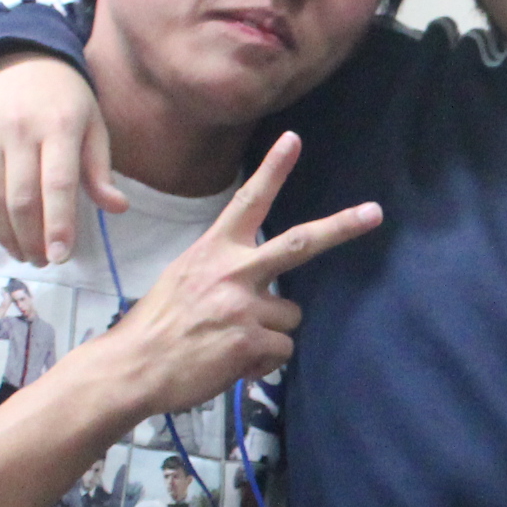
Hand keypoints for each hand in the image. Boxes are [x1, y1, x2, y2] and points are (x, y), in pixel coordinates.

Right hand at [0, 49, 118, 265]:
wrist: (14, 56)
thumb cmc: (63, 99)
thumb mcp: (92, 124)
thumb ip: (100, 169)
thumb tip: (118, 208)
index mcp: (60, 126)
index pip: (59, 184)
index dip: (59, 224)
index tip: (61, 256)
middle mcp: (19, 130)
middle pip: (21, 198)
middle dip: (32, 238)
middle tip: (43, 261)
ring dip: (5, 235)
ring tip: (22, 254)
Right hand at [85, 133, 381, 423]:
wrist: (132, 367)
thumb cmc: (157, 326)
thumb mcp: (183, 279)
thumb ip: (224, 271)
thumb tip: (261, 284)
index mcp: (212, 250)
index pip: (248, 202)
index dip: (273, 170)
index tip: (293, 139)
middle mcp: (231, 271)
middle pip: (300, 243)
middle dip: (341, 227)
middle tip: (374, 213)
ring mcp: (243, 305)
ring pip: (290, 315)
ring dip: (270, 332)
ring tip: (231, 341)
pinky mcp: (250, 340)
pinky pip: (281, 349)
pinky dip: (263, 361)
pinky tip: (232, 362)